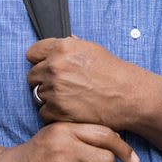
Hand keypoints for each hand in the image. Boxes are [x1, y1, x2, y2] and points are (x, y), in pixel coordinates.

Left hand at [26, 37, 150, 128]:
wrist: (128, 96)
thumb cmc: (114, 73)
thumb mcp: (92, 49)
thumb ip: (69, 47)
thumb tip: (55, 48)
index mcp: (62, 48)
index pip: (32, 53)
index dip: (40, 60)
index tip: (46, 66)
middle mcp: (55, 67)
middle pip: (32, 75)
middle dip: (44, 80)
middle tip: (62, 86)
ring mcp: (54, 90)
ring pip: (37, 94)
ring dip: (49, 98)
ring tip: (69, 98)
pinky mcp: (57, 110)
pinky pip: (43, 112)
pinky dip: (54, 114)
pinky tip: (70, 109)